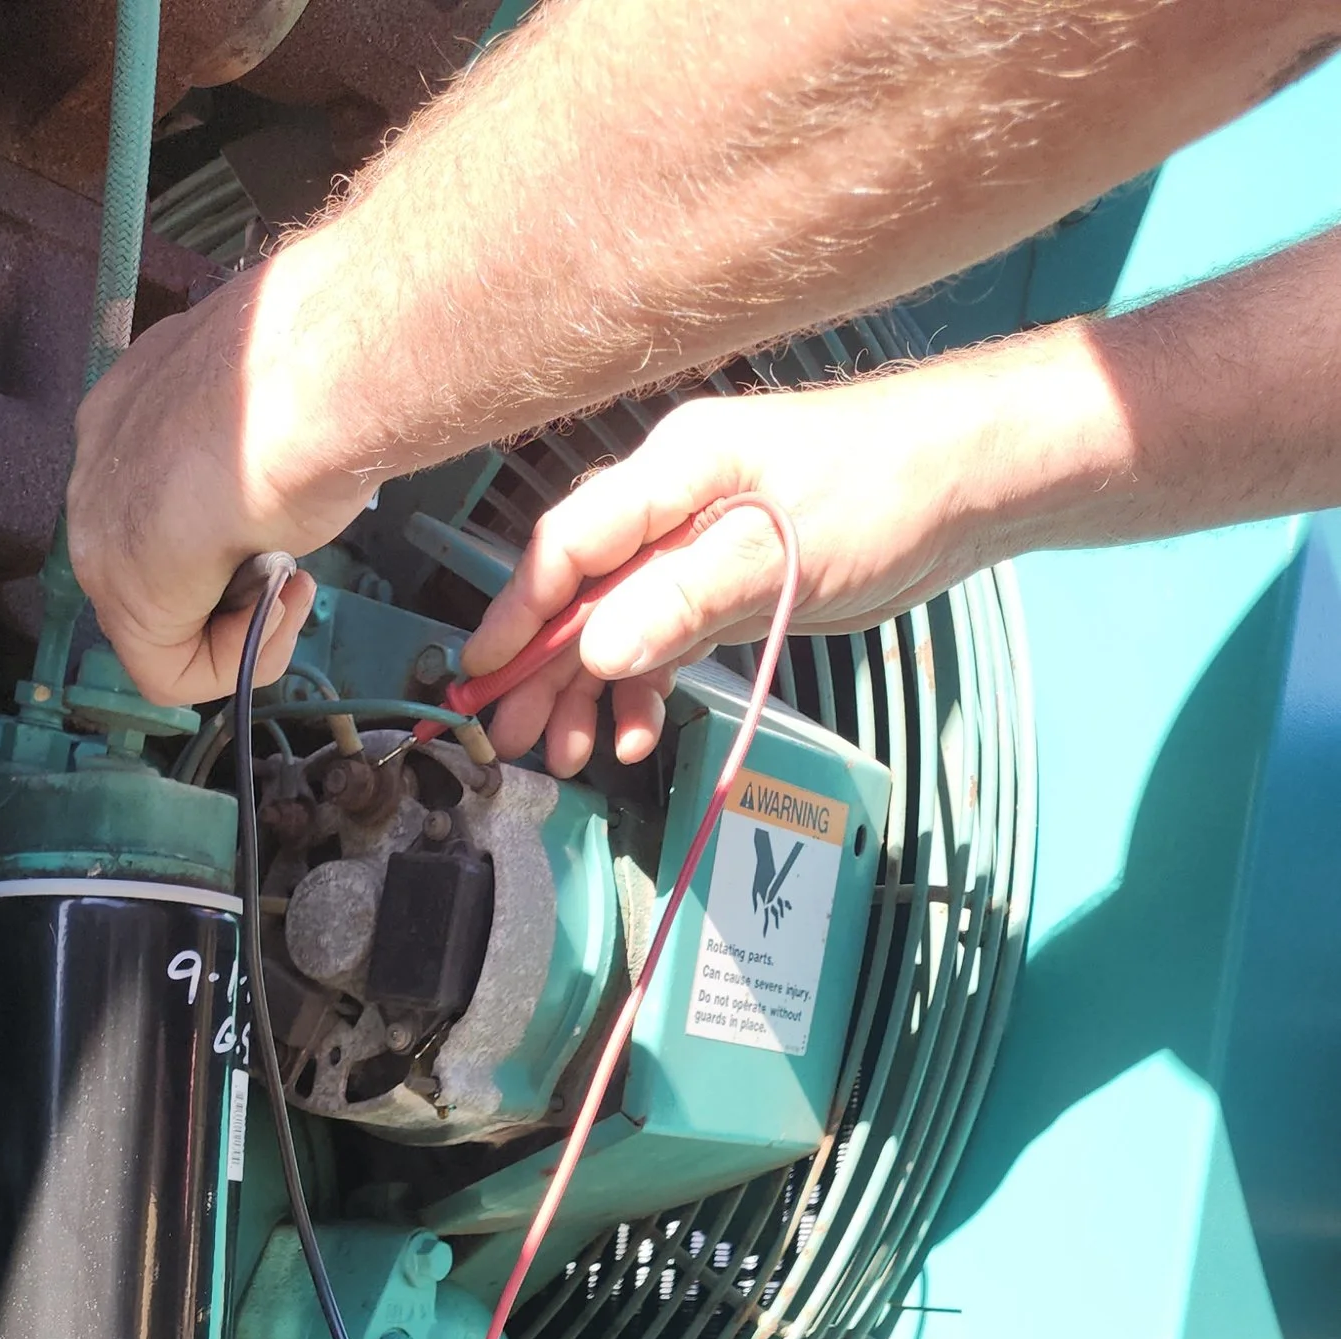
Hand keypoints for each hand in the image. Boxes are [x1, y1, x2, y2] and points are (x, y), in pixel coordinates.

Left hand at [66, 269, 373, 705]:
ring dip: (242, 626)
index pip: (162, 506)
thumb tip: (265, 496)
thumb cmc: (316, 375)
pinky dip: (233, 660)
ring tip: (293, 588)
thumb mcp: (276, 415)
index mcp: (131, 408)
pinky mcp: (124, 595)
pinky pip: (166, 671)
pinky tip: (276, 611)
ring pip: (162, 626)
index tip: (283, 528)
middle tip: (294, 572)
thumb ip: (250, 458)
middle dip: (233, 590)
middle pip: (159, 569)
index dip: (230, 538)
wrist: (313, 376)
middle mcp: (99, 464)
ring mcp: (101, 529)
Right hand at [462, 360, 1013, 774]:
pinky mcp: (724, 584)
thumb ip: (684, 599)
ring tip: (571, 757)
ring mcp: (696, 548)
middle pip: (580, 595)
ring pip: (615, 627)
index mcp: (673, 471)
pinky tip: (637, 735)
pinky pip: (660, 641)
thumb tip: (598, 649)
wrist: (965, 485)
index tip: (482, 673)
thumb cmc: (882, 491)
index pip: (569, 545)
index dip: (519, 612)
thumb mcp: (779, 549)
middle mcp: (672, 507)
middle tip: (508, 740)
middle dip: (542, 671)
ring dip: (588, 694)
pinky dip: (643, 689)